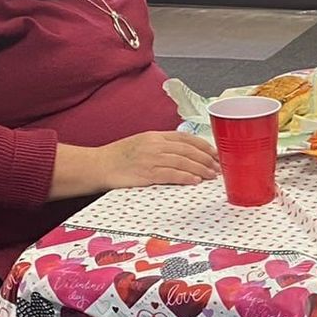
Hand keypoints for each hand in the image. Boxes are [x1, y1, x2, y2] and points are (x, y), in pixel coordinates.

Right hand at [98, 131, 219, 188]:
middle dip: (207, 159)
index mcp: (155, 136)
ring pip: (183, 162)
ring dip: (201, 169)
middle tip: (219, 167)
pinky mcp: (146, 173)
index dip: (204, 146)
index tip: (216, 153)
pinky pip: (171, 174)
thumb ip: (162, 146)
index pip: (186, 138)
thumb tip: (184, 153)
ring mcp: (151, 158)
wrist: (98, 165)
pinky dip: (186, 177)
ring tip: (212, 175)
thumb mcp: (142, 143)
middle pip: (188, 150)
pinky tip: (196, 180)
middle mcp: (155, 145)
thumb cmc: (119, 157)